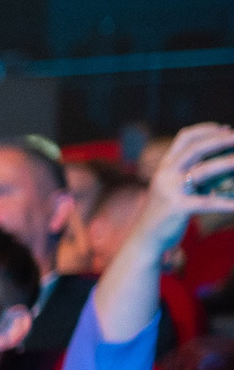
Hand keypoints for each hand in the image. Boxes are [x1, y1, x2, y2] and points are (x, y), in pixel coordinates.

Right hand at [136, 122, 233, 243]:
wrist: (144, 240)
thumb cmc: (164, 216)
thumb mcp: (175, 191)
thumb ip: (192, 177)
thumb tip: (222, 167)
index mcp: (164, 168)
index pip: (184, 138)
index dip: (206, 130)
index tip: (226, 129)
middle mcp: (165, 174)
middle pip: (196, 148)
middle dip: (221, 140)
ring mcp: (170, 190)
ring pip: (205, 170)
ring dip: (229, 163)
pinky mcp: (177, 208)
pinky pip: (209, 202)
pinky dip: (227, 203)